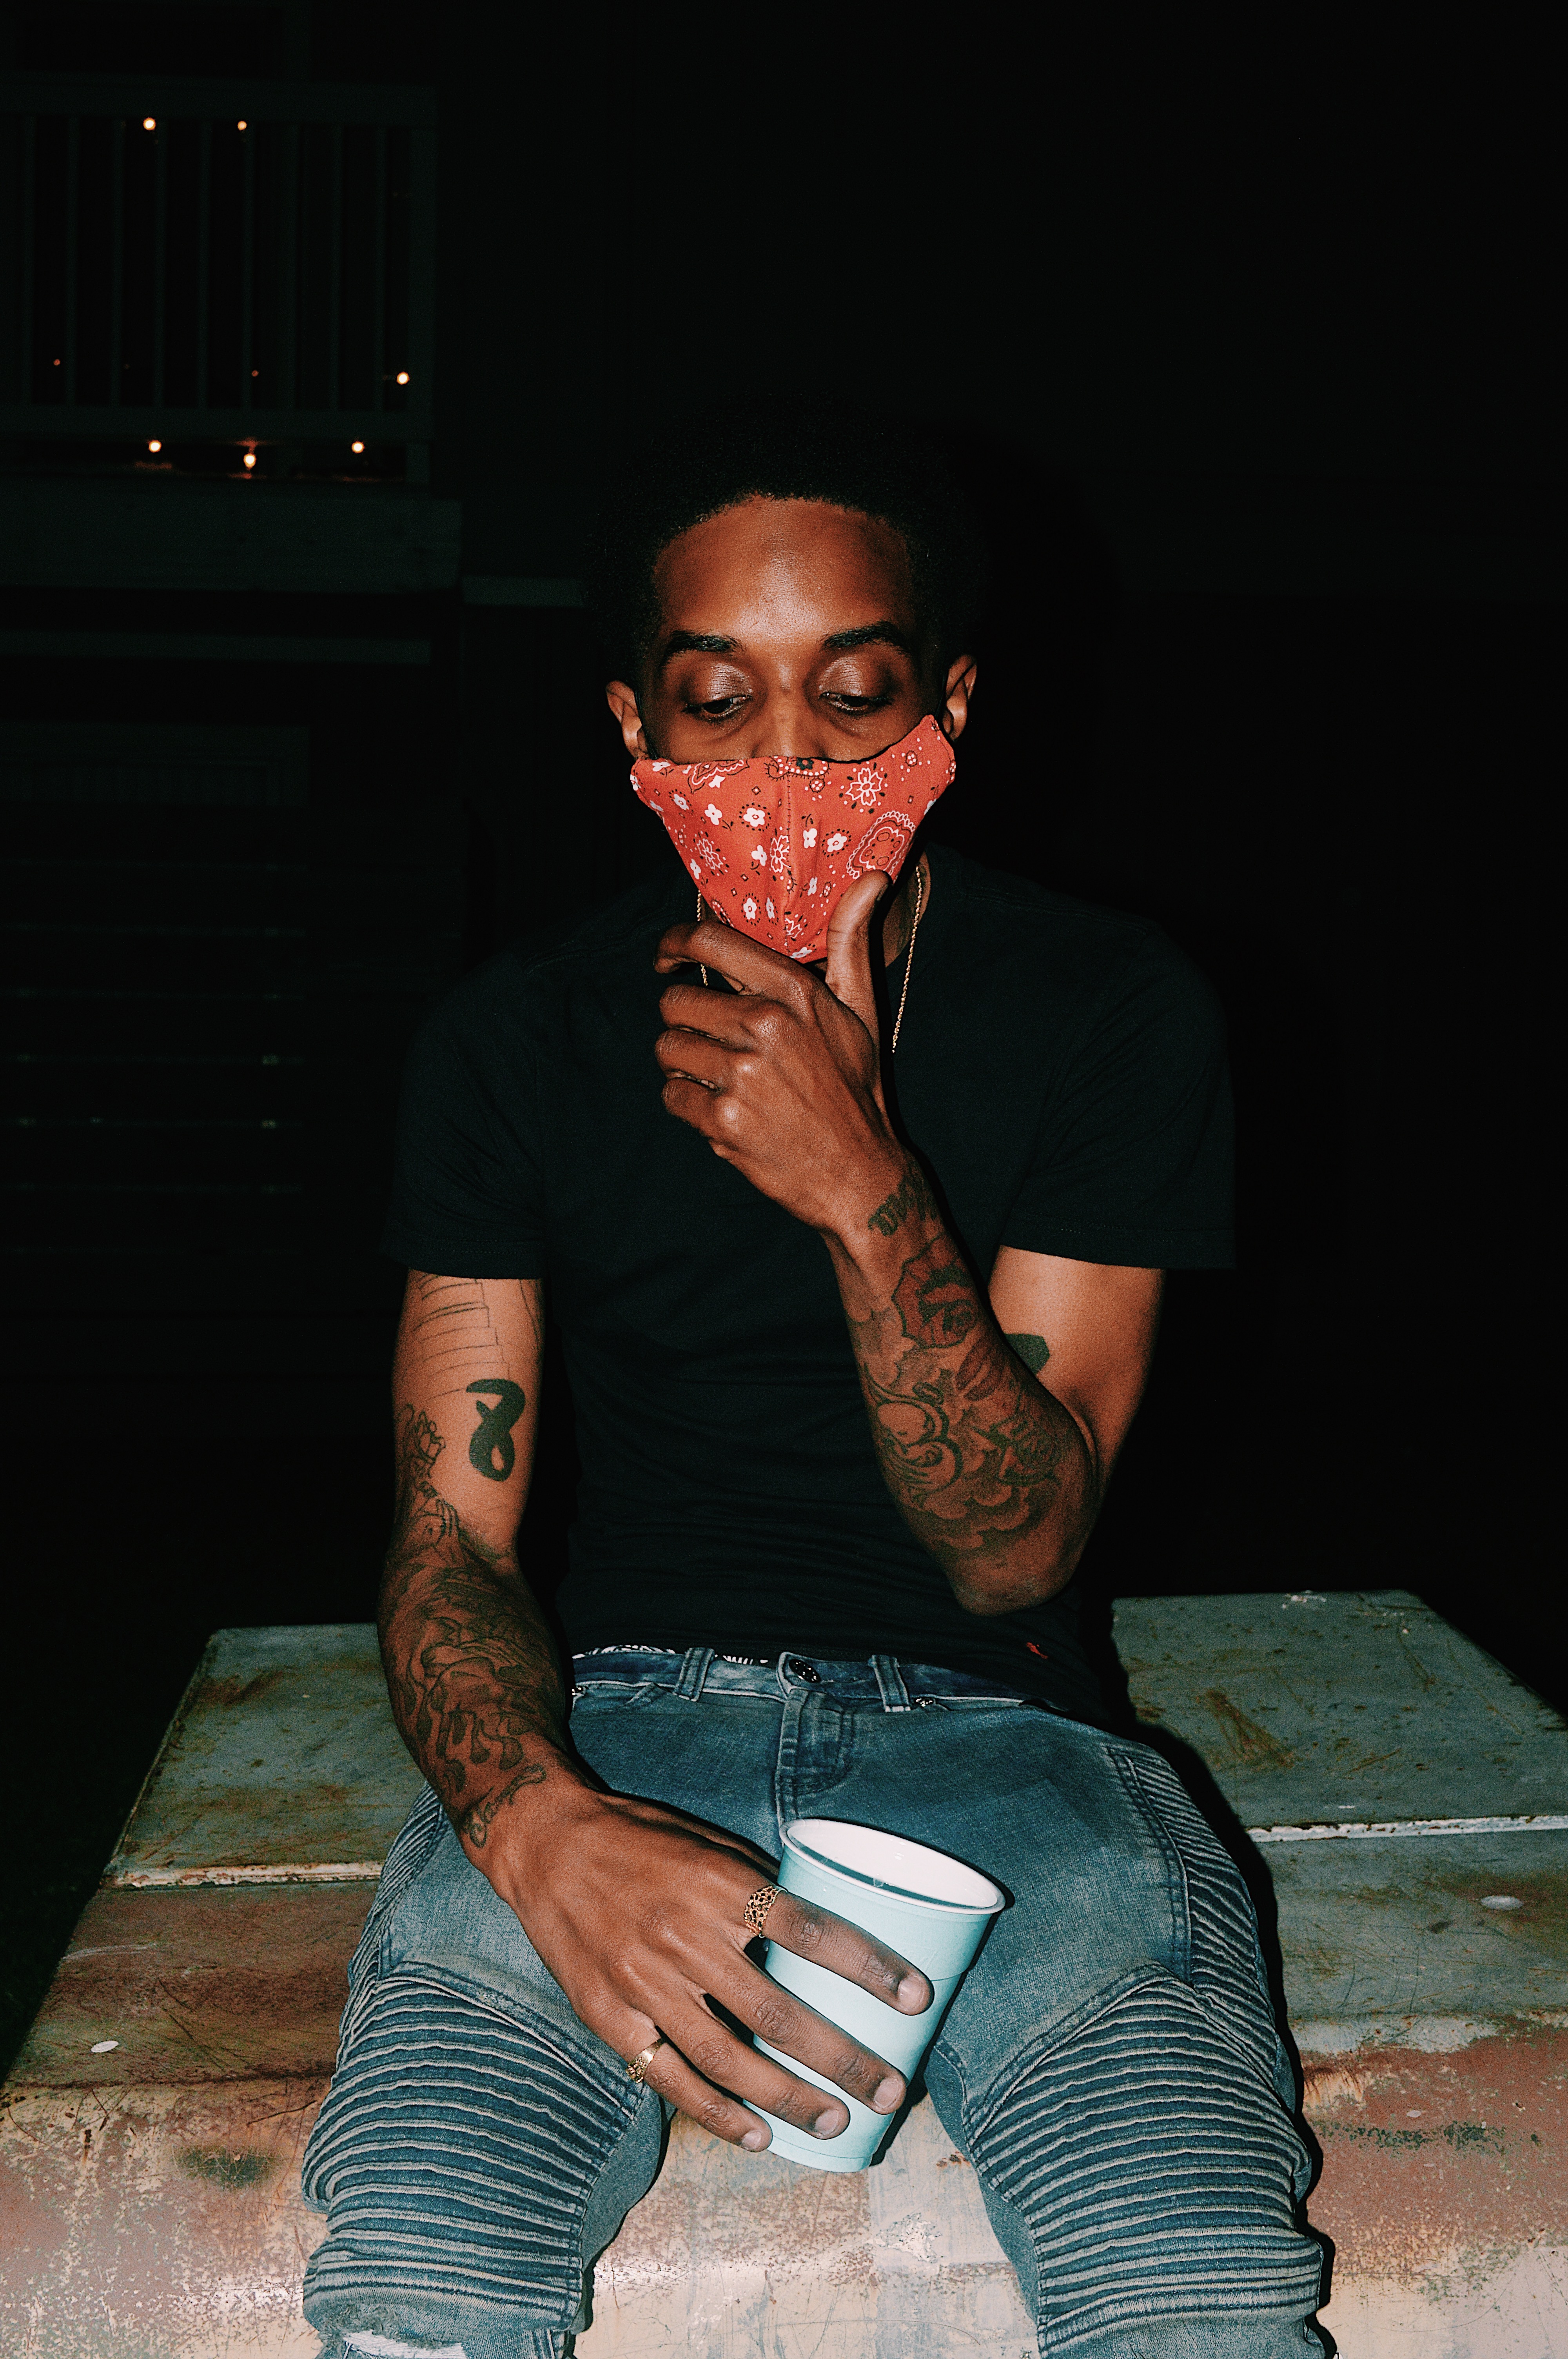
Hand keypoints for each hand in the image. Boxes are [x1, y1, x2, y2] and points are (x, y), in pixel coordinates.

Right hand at [487, 1780, 932, 2149]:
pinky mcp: (611, 2017)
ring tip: (834, 2122)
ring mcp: (645, 1982)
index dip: (870, 1966)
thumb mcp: (704, 1844)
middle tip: (888, 2089)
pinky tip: (757, 2136)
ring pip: (730, 2058)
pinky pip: (671, 2076)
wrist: (546, 1847)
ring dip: (789, 2098)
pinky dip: (717, 2113)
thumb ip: (754, 1888)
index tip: (915, 1997)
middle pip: (779, 2011)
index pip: (812, 1931)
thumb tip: (814, 1933)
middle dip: (842, 2057)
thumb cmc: (637, 1838)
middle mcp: (684, 1937)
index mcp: (717, 1884)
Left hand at [653, 872, 902, 1235]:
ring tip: (721, 1080)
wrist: (857, 1174)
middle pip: (675, 1002)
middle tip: (714, 1044)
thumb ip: (850, 941)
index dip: (673, 944)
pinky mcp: (722, 1120)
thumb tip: (870, 877)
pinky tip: (724, 1112)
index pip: (707, 942)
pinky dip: (688, 1106)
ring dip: (683, 1066)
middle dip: (686, 1023)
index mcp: (792, 992)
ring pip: (667, 1050)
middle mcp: (765, 1026)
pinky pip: (671, 1096)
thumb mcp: (859, 1010)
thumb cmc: (854, 1086)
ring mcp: (741, 1075)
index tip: (665, 959)